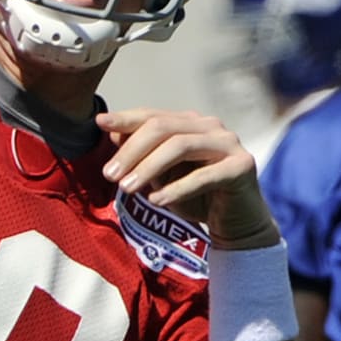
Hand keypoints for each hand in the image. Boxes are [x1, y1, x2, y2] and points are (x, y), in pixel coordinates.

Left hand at [97, 109, 280, 249]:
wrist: (236, 225)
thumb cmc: (195, 197)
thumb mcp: (161, 175)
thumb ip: (142, 155)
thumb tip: (111, 132)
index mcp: (190, 123)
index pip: (152, 115)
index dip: (125, 118)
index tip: (99, 123)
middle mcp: (210, 126)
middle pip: (163, 127)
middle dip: (132, 151)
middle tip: (109, 175)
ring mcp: (228, 143)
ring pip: (180, 145)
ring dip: (149, 167)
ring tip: (126, 188)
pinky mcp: (242, 166)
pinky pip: (204, 175)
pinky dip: (177, 188)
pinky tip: (156, 200)